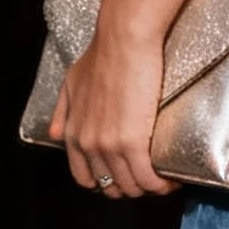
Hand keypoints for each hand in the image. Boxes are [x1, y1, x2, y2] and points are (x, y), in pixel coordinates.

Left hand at [47, 18, 176, 199]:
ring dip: (150, 189)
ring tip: (166, 182)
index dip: (105, 182)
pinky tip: (172, 181)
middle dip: (130, 188)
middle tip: (149, 178)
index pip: (84, 177)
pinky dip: (162, 185)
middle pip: (110, 187)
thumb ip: (63, 111)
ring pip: (132, 186)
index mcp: (74, 133)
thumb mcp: (72, 83)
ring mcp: (109, 146)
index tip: (123, 176)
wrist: (123, 40)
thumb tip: (55, 135)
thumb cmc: (102, 55)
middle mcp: (88, 144)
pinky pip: (148, 178)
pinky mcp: (132, 143)